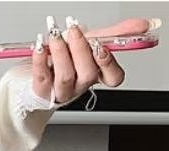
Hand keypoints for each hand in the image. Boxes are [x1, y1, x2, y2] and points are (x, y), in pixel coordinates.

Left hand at [30, 15, 152, 104]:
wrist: (39, 72)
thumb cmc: (68, 58)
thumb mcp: (92, 42)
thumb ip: (115, 33)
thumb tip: (144, 24)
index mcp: (97, 75)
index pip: (113, 78)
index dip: (109, 63)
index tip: (101, 46)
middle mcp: (80, 85)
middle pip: (87, 73)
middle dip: (81, 48)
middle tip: (74, 29)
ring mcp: (61, 91)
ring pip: (65, 76)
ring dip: (61, 51)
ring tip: (55, 34)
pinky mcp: (42, 92)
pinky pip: (42, 77)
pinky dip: (40, 59)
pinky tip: (40, 46)